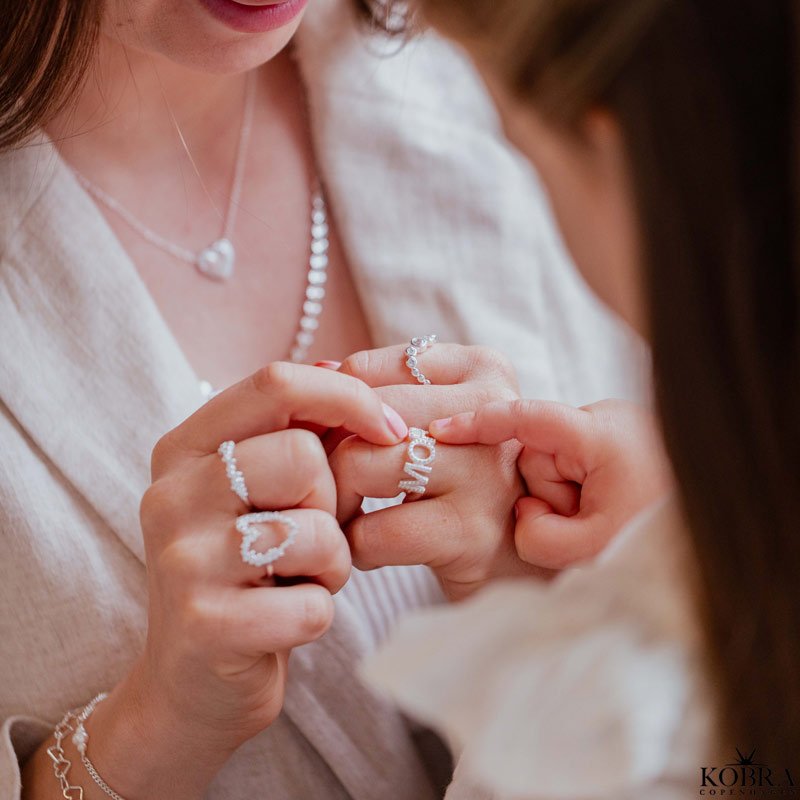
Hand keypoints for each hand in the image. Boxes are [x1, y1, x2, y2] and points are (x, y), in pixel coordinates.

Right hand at [79, 364, 406, 799]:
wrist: (192, 681)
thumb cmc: (248, 570)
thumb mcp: (262, 492)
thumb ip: (299, 435)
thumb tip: (351, 374)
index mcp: (184, 447)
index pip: (276, 382)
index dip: (348, 398)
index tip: (392, 431)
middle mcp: (171, 494)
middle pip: (303, 456)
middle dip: (334, 500)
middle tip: (312, 535)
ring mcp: (182, 560)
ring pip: (314, 530)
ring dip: (331, 562)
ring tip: (301, 579)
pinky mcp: (205, 625)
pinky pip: (313, 604)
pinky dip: (318, 614)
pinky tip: (284, 622)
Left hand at [328, 344, 547, 601]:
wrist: (527, 559)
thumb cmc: (469, 483)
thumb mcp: (444, 422)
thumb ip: (387, 389)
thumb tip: (317, 368)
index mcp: (482, 369)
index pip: (365, 370)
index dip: (330, 413)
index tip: (329, 444)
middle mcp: (490, 411)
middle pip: (360, 416)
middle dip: (326, 457)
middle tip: (326, 485)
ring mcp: (485, 472)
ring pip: (360, 464)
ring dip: (336, 501)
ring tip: (348, 515)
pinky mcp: (471, 533)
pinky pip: (373, 532)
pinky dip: (355, 547)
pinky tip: (372, 549)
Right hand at [430, 398, 672, 568]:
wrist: (718, 546)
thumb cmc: (659, 538)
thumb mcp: (593, 549)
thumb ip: (539, 536)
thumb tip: (524, 517)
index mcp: (601, 435)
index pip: (528, 416)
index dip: (479, 423)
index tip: (439, 431)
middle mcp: (606, 422)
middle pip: (537, 453)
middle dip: (548, 495)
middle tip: (583, 526)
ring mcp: (613, 432)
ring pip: (554, 466)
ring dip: (566, 502)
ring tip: (603, 525)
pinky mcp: (616, 447)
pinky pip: (575, 469)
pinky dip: (579, 498)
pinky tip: (604, 517)